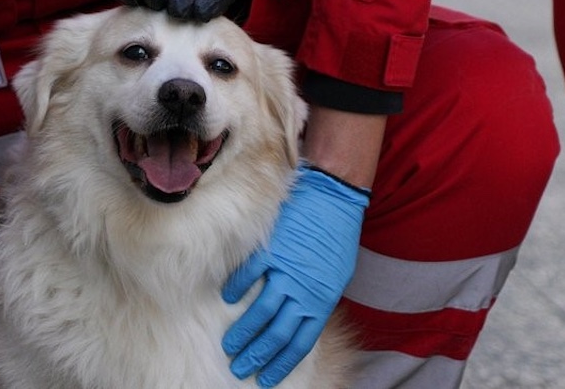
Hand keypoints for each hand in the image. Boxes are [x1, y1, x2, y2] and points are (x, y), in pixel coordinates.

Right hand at [222, 164, 367, 386]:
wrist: (334, 195)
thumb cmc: (337, 234)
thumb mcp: (336, 274)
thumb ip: (317, 297)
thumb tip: (300, 316)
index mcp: (321, 300)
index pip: (300, 343)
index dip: (281, 363)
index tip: (266, 377)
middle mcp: (302, 290)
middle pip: (276, 334)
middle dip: (257, 355)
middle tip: (240, 367)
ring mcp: (285, 271)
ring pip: (260, 312)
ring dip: (242, 332)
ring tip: (230, 344)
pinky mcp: (270, 250)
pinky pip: (249, 276)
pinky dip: (236, 289)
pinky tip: (227, 298)